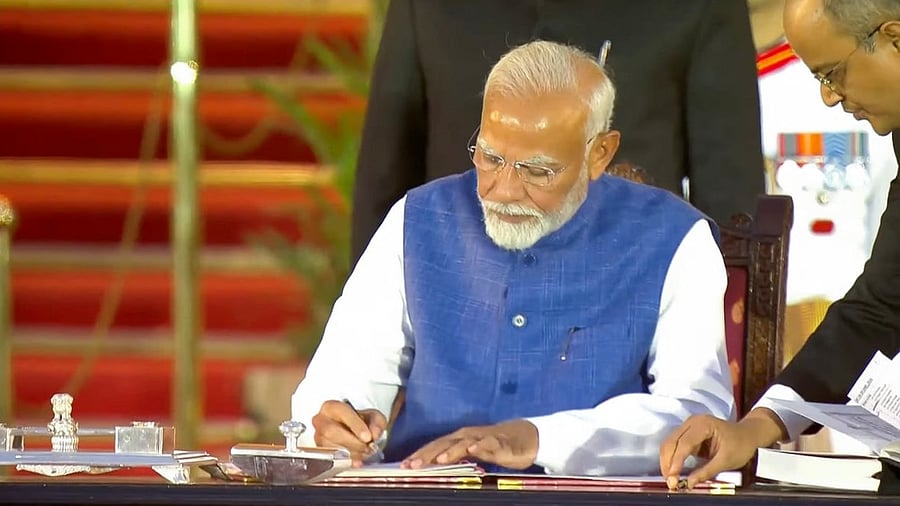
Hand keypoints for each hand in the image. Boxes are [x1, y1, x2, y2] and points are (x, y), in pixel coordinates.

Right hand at [312, 400, 386, 466]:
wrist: (355, 433)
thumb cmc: (360, 422)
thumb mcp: (374, 417)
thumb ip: (377, 422)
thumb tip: (374, 433)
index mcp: (332, 407)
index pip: (341, 412)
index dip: (355, 425)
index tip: (367, 436)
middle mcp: (321, 421)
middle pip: (331, 431)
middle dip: (353, 442)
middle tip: (367, 447)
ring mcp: (319, 437)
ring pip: (331, 447)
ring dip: (351, 453)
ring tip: (364, 452)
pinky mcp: (320, 453)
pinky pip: (331, 459)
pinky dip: (347, 461)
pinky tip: (357, 461)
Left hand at [402, 420, 537, 469]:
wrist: (522, 438)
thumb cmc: (493, 446)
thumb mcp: (470, 455)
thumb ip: (453, 460)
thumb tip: (431, 469)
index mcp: (457, 439)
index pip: (434, 447)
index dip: (419, 455)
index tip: (403, 466)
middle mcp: (466, 436)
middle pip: (443, 444)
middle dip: (426, 454)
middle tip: (412, 465)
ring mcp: (482, 437)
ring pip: (463, 443)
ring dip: (451, 451)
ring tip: (439, 459)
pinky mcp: (499, 442)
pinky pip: (489, 443)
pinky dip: (481, 445)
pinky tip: (474, 449)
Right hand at [659, 409, 786, 489]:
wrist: (747, 435)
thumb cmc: (740, 444)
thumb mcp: (726, 461)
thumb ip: (706, 471)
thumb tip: (689, 483)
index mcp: (703, 424)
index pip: (684, 443)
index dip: (676, 461)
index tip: (673, 477)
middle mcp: (692, 422)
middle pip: (671, 441)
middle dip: (667, 462)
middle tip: (670, 481)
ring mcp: (688, 426)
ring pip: (669, 443)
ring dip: (667, 461)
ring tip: (670, 478)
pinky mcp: (687, 433)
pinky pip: (674, 445)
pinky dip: (671, 458)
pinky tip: (673, 470)